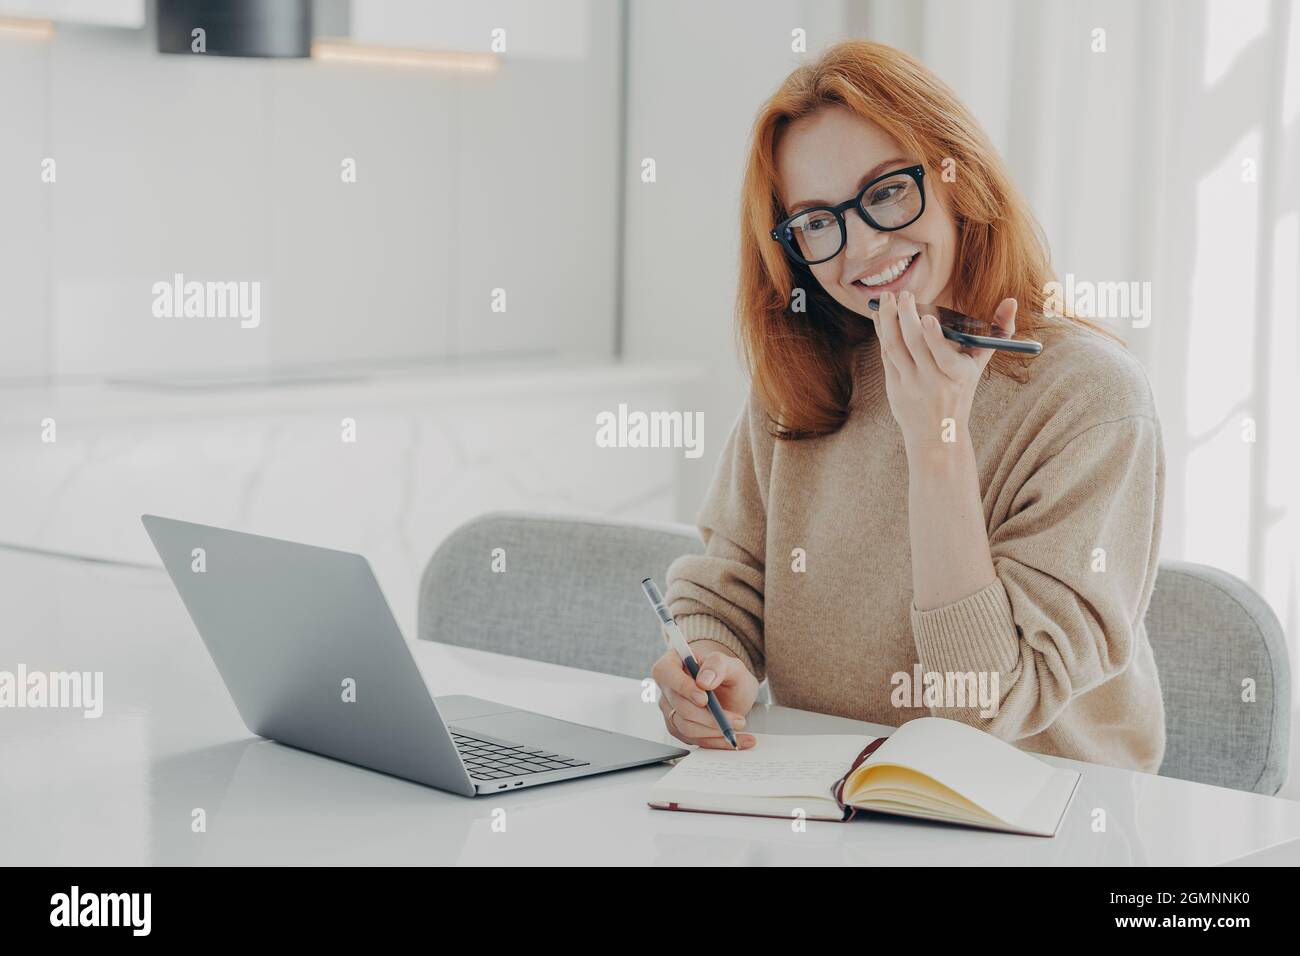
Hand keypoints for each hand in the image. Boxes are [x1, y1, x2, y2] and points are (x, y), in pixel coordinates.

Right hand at [652, 646, 757, 748]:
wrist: (732, 692)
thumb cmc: (727, 675)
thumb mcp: (731, 665)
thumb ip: (718, 665)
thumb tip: (704, 681)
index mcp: (673, 663)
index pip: (666, 673)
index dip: (683, 687)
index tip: (704, 698)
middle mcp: (668, 688)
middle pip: (680, 706)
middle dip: (708, 716)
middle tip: (735, 718)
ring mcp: (671, 710)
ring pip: (687, 727)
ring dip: (715, 729)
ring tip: (739, 724)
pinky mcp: (680, 729)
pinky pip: (696, 740)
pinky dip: (718, 742)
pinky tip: (737, 739)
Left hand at [874, 290, 1016, 448]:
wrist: (937, 433)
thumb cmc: (962, 389)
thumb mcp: (981, 364)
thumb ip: (999, 331)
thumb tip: (1011, 300)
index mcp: (958, 376)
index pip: (945, 358)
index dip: (934, 338)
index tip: (927, 317)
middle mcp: (933, 381)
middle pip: (915, 345)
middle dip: (905, 316)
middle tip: (904, 294)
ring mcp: (911, 385)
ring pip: (895, 347)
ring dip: (887, 320)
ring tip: (886, 298)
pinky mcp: (894, 387)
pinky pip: (886, 354)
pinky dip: (882, 332)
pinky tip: (880, 315)